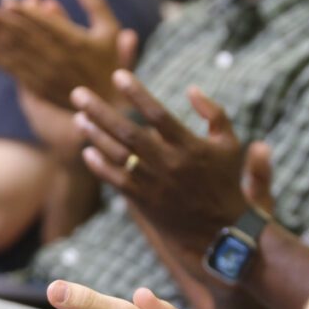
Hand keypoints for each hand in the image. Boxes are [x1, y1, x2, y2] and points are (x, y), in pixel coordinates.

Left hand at [0, 0, 135, 123]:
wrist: (108, 106)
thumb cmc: (109, 63)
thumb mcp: (110, 30)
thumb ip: (95, 4)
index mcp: (77, 43)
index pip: (48, 25)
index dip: (27, 14)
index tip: (8, 2)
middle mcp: (60, 60)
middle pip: (27, 38)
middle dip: (1, 23)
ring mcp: (49, 76)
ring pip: (18, 53)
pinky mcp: (41, 89)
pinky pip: (16, 72)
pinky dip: (0, 59)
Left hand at [69, 74, 256, 261]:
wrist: (220, 232)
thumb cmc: (225, 181)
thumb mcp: (230, 144)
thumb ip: (214, 113)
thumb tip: (191, 88)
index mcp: (190, 147)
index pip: (157, 114)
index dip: (137, 94)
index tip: (118, 75)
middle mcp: (169, 164)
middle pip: (128, 132)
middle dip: (100, 111)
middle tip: (78, 94)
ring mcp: (154, 184)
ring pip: (118, 155)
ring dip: (95, 135)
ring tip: (79, 117)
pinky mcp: (144, 202)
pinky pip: (116, 182)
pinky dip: (100, 167)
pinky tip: (87, 151)